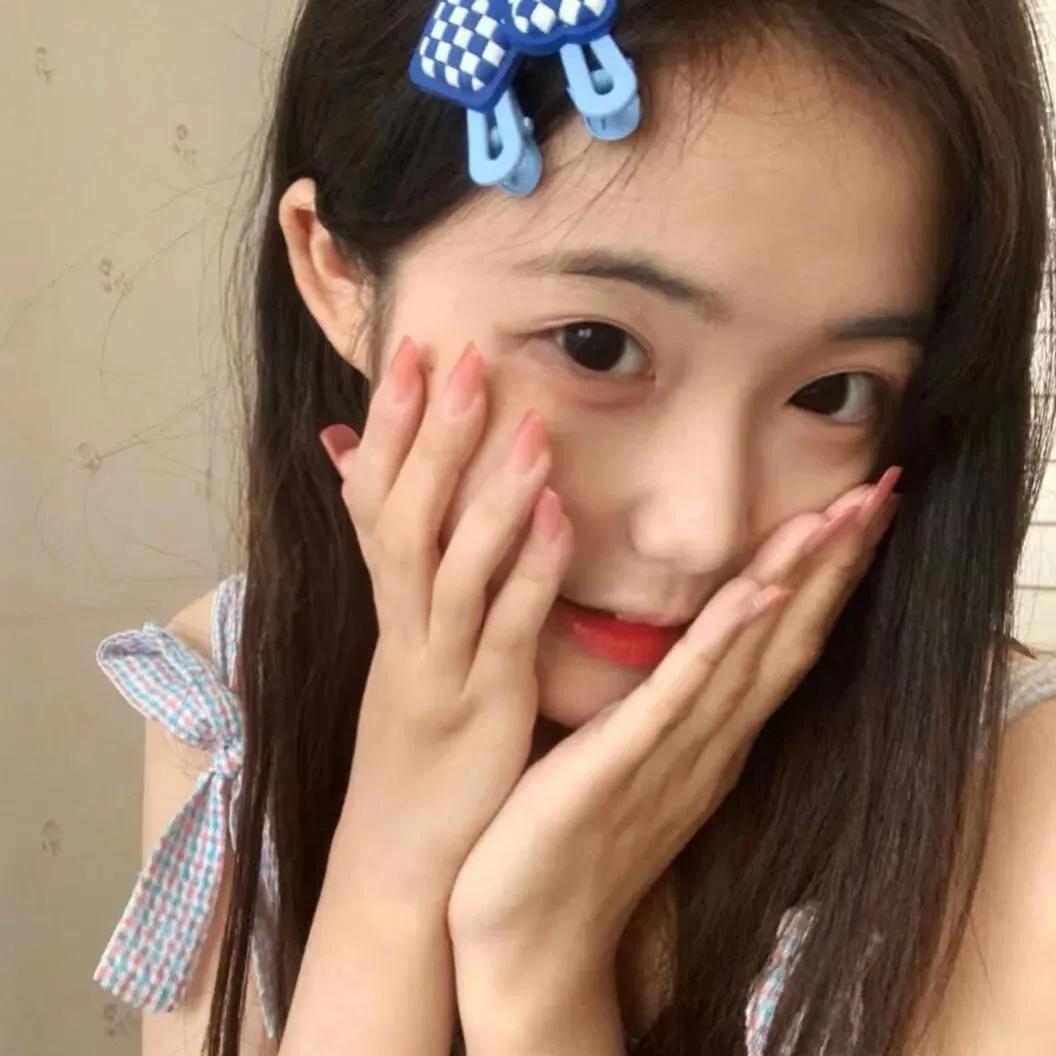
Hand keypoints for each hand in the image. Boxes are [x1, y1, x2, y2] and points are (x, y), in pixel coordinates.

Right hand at [318, 335, 573, 903]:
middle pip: (404, 516)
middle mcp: (404, 626)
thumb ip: (407, 573)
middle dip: (430, 436)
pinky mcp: (482, 708)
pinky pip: (504, 630)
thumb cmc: (414, 743)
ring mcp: (439, 665)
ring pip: (449, 566)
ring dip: (484, 490)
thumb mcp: (403, 648)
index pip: (376, 498)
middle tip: (457, 356)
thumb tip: (392, 505)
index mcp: (391, 608)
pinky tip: (555, 514)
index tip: (411, 351)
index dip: (391, 425)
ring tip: (522, 420)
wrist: (397, 856)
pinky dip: (527, 568)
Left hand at [446, 468, 901, 993]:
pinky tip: (759, 593)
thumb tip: (680, 648)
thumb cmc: (570, 840)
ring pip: (750, 656)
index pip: (780, 643)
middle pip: (787, 640)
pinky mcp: (619, 769)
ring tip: (840, 516)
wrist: (529, 941)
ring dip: (797, 583)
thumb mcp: (627, 758)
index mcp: (707, 737)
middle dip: (835, 565)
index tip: (857, 511)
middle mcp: (710, 744)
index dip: (823, 577)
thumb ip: (660, 706)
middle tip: (883, 491)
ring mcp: (674, 758)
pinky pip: (680, 696)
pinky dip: (725, 641)